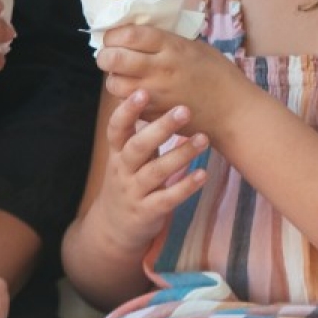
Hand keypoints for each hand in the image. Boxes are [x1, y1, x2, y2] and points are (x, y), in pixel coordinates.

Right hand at [85, 89, 206, 261]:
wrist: (113, 228)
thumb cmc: (128, 179)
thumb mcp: (126, 156)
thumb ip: (137, 130)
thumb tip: (150, 89)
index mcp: (117, 153)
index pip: (116, 128)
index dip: (127, 110)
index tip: (143, 91)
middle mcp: (123, 171)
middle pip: (137, 147)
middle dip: (160, 128)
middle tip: (184, 110)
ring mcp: (134, 192)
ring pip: (155, 172)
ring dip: (181, 154)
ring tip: (204, 139)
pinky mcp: (148, 212)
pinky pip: (167, 199)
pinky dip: (185, 187)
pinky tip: (203, 174)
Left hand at [96, 25, 242, 133]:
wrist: (232, 111)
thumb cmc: (217, 74)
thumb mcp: (194, 47)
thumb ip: (166, 41)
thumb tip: (136, 34)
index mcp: (171, 47)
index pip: (129, 34)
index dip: (114, 34)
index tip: (113, 36)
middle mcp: (160, 69)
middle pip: (113, 59)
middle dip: (105, 55)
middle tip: (110, 55)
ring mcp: (155, 94)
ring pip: (114, 84)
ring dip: (114, 78)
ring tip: (123, 75)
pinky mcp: (153, 114)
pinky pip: (127, 104)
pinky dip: (126, 97)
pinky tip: (137, 92)